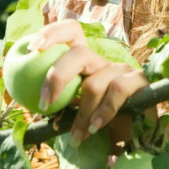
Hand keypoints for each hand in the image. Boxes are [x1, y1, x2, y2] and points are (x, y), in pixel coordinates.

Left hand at [31, 20, 150, 146]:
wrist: (135, 137)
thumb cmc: (98, 123)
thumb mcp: (74, 111)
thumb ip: (59, 102)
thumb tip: (30, 103)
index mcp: (83, 62)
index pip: (70, 31)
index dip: (52, 32)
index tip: (32, 49)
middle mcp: (101, 61)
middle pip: (78, 53)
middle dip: (57, 77)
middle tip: (44, 103)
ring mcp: (120, 69)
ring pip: (94, 84)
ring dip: (81, 115)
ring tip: (76, 136)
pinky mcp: (138, 80)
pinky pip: (116, 91)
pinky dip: (103, 113)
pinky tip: (95, 128)